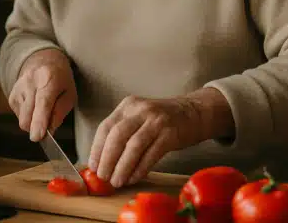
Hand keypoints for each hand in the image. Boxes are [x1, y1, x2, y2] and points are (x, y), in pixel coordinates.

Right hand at [8, 48, 75, 141]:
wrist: (43, 61)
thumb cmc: (60, 80)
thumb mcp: (69, 94)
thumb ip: (60, 112)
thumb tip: (49, 131)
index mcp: (49, 79)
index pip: (42, 103)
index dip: (40, 121)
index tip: (37, 137)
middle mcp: (30, 81)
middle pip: (28, 116)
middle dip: (36, 128)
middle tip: (47, 128)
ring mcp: (18, 88)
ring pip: (22, 119)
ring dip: (33, 122)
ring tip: (42, 110)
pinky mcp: (11, 95)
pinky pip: (18, 116)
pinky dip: (27, 116)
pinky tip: (34, 106)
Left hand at [88, 88, 231, 188]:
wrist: (194, 113)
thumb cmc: (161, 120)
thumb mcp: (138, 117)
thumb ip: (122, 131)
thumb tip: (102, 160)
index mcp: (127, 105)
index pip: (106, 127)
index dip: (97, 148)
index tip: (93, 166)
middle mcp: (140, 110)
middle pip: (117, 136)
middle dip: (107, 159)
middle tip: (103, 176)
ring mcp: (156, 121)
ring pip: (133, 146)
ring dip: (123, 167)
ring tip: (117, 181)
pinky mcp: (170, 134)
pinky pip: (151, 154)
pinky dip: (140, 168)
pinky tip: (134, 178)